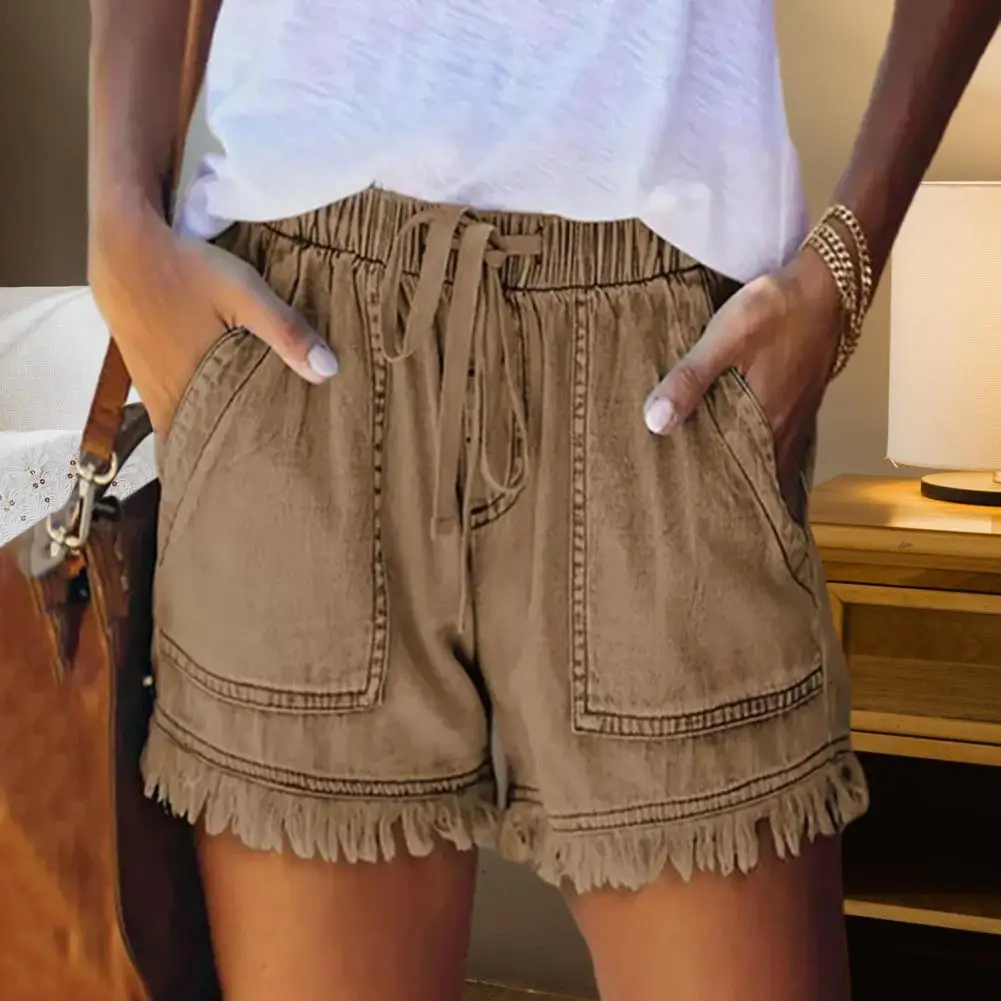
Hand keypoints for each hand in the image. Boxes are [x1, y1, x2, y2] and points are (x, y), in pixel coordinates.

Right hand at [88, 201, 338, 434]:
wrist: (121, 243)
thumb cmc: (185, 269)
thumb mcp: (244, 293)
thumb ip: (286, 332)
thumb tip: (329, 372)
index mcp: (188, 393)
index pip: (214, 446)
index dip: (240, 458)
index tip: (267, 468)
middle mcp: (164, 399)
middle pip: (202, 436)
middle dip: (231, 443)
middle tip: (266, 453)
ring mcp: (149, 386)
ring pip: (186, 419)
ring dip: (212, 423)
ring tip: (249, 430)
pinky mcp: (143, 369)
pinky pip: (173, 400)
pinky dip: (196, 403)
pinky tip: (218, 397)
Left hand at [642, 249, 842, 518]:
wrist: (830, 283)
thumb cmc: (776, 310)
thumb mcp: (724, 339)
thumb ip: (689, 379)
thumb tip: (655, 423)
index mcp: (767, 426)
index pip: (753, 490)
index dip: (738, 519)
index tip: (717, 545)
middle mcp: (786, 432)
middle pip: (763, 485)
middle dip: (742, 511)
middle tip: (714, 537)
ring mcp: (797, 419)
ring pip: (774, 467)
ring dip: (754, 487)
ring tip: (727, 510)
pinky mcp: (798, 403)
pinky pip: (781, 446)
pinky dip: (764, 462)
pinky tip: (746, 462)